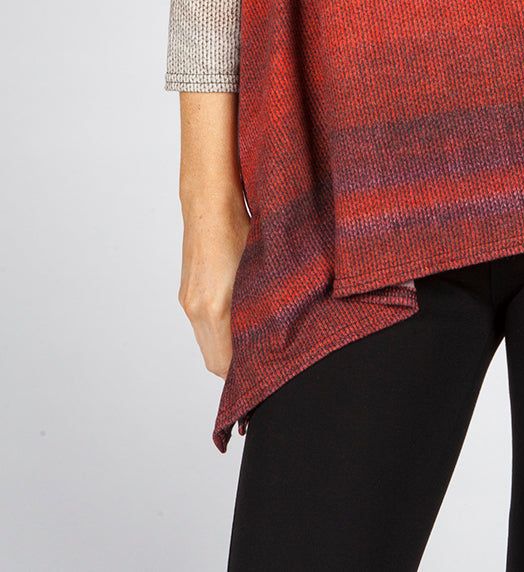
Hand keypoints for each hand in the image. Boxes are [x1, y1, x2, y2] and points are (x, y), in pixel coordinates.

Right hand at [178, 199, 249, 378]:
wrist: (209, 203)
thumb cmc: (241, 228)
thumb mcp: (263, 267)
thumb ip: (266, 304)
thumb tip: (285, 331)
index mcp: (215, 307)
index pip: (225, 364)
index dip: (245, 372)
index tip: (266, 371)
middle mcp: (197, 309)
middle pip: (213, 361)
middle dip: (236, 367)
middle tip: (265, 360)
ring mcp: (188, 301)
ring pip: (206, 344)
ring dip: (226, 348)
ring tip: (255, 338)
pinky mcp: (186, 292)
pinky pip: (200, 326)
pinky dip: (217, 331)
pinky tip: (239, 315)